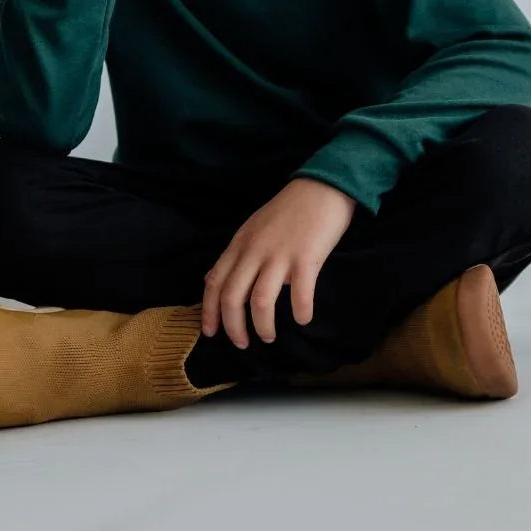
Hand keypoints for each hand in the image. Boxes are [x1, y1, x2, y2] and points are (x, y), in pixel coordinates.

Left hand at [200, 178, 356, 347]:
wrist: (321, 187)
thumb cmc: (288, 210)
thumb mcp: (251, 229)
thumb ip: (233, 255)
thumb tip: (209, 279)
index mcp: (240, 244)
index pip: (215, 282)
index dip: (209, 311)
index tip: (210, 333)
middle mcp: (255, 250)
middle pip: (232, 297)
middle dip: (234, 327)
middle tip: (242, 344)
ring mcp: (280, 254)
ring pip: (260, 301)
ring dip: (263, 326)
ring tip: (268, 336)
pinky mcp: (306, 258)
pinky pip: (299, 294)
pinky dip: (300, 312)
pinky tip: (303, 319)